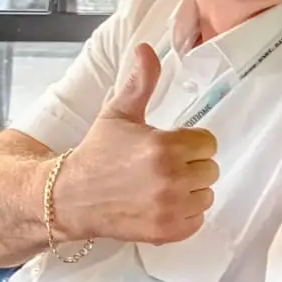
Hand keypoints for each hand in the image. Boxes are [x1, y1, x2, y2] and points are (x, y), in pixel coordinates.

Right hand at [55, 42, 219, 244]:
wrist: (71, 197)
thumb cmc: (97, 153)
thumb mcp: (118, 113)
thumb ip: (141, 82)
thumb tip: (147, 49)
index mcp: (165, 146)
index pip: (208, 142)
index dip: (190, 142)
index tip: (170, 145)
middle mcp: (171, 178)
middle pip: (210, 169)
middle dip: (191, 165)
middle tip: (163, 166)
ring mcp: (170, 208)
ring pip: (206, 194)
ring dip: (190, 190)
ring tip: (162, 185)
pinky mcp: (168, 232)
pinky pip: (198, 219)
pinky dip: (185, 214)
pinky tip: (162, 204)